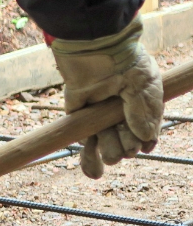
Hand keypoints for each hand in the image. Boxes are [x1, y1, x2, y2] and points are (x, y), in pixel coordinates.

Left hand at [52, 19, 163, 178]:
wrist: (95, 50)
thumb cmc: (126, 64)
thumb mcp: (145, 86)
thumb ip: (145, 114)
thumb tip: (145, 141)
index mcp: (142, 105)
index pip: (145, 134)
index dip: (144, 143)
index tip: (143, 146)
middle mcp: (122, 114)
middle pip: (127, 144)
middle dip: (127, 147)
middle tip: (125, 140)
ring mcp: (100, 117)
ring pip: (109, 148)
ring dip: (112, 154)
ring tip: (112, 150)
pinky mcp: (80, 119)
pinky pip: (85, 144)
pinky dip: (89, 161)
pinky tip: (94, 174)